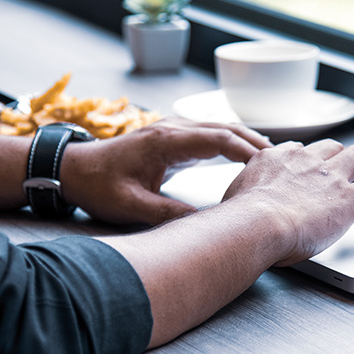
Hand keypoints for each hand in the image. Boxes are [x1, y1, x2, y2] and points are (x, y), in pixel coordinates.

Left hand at [61, 117, 271, 224]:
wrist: (71, 169)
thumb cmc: (97, 185)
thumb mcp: (132, 206)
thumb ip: (169, 214)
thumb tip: (205, 226)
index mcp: (165, 141)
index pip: (218, 139)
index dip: (247, 151)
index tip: (269, 166)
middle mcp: (171, 128)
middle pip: (225, 128)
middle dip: (255, 143)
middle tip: (282, 161)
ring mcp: (171, 129)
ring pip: (218, 128)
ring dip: (245, 141)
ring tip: (272, 159)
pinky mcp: (170, 136)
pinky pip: (208, 134)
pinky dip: (230, 143)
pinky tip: (244, 156)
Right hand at [222, 139, 353, 265]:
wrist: (257, 225)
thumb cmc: (240, 219)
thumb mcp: (236, 195)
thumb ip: (246, 192)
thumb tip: (240, 204)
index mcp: (278, 159)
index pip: (300, 152)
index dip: (310, 162)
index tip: (311, 172)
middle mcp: (306, 161)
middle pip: (333, 147)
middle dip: (341, 159)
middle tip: (345, 173)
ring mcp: (330, 177)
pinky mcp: (349, 197)